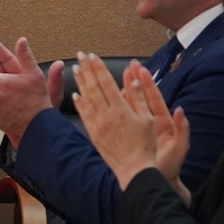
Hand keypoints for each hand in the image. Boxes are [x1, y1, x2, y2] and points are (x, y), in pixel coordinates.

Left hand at [70, 53, 169, 190]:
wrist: (134, 168)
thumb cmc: (145, 145)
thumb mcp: (148, 119)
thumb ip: (139, 99)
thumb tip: (134, 80)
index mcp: (121, 109)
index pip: (106, 82)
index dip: (98, 68)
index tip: (92, 56)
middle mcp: (106, 114)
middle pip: (93, 86)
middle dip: (86, 69)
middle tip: (79, 55)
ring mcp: (97, 124)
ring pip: (86, 98)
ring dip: (80, 82)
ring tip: (75, 69)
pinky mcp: (93, 133)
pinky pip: (84, 114)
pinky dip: (79, 102)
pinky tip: (76, 94)